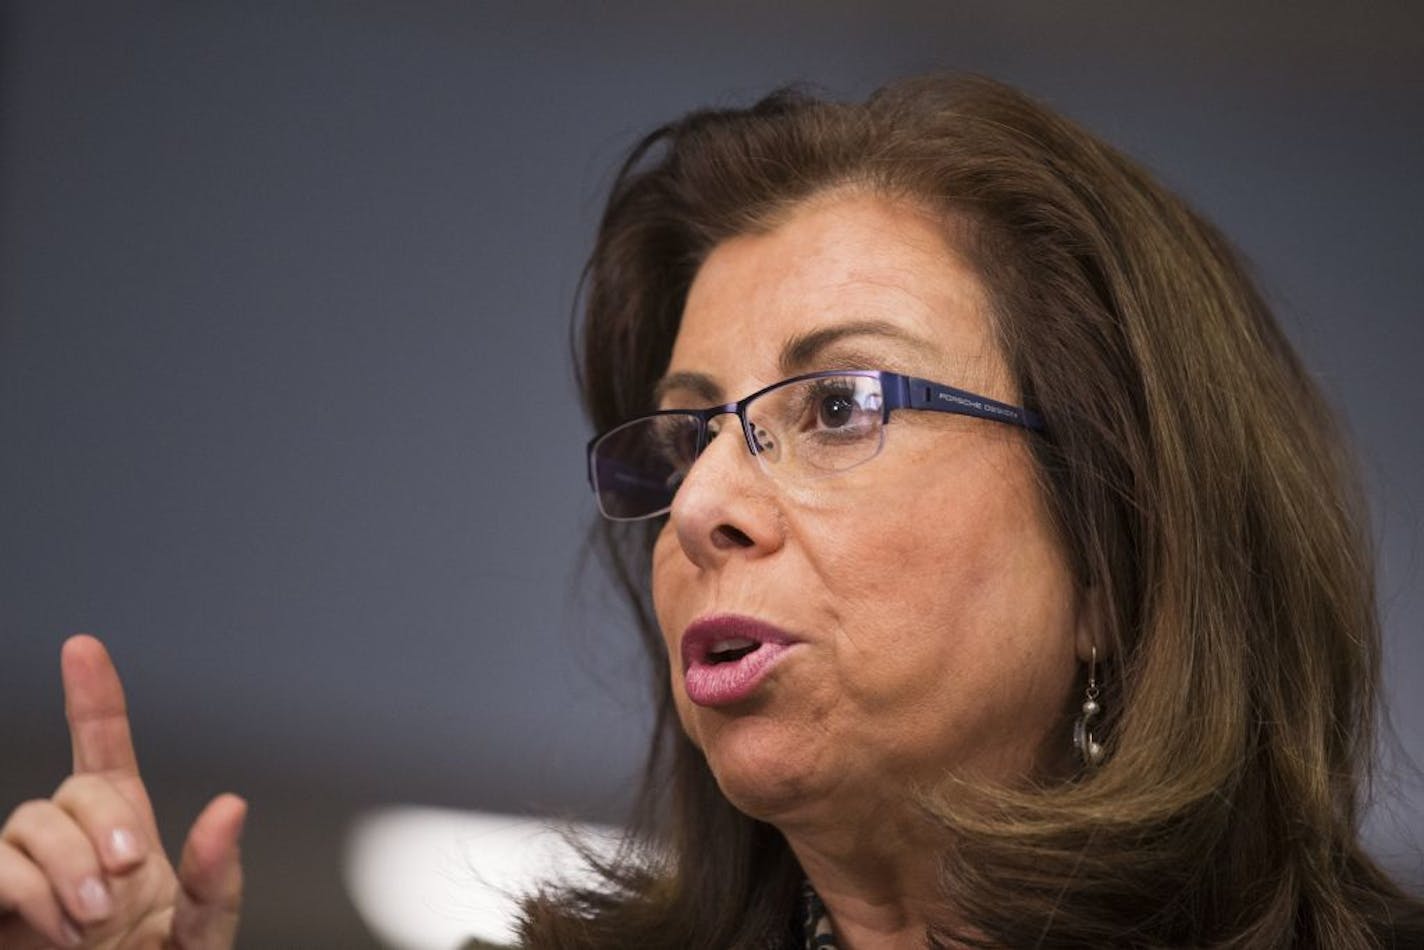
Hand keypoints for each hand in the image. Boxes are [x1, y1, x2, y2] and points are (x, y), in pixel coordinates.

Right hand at [0, 635, 245, 948]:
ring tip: (89, 923)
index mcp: (127, 840)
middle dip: (103, 827)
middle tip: (124, 883)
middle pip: (73, 791)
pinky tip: (55, 924)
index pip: (105, 754)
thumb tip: (229, 806)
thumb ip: (218, 879)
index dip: (93, 698)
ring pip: (28, 822)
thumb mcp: (200, 937)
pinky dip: (20, 888)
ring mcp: (27, 880)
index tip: (84, 647)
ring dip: (64, 866)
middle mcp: (73, 849)